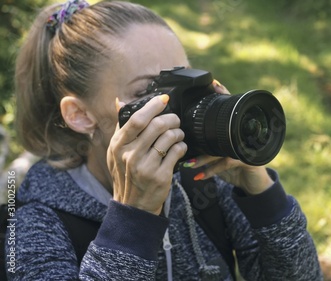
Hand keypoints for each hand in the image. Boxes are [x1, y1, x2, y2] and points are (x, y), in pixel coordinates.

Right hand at [107, 95, 186, 214]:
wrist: (133, 206)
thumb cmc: (126, 174)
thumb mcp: (116, 152)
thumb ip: (121, 126)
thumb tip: (120, 101)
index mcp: (118, 146)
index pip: (136, 120)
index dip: (152, 106)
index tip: (164, 99)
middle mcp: (130, 155)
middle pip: (157, 126)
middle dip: (171, 119)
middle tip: (175, 120)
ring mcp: (145, 166)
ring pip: (169, 137)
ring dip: (178, 132)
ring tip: (178, 135)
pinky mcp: (160, 176)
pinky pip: (177, 151)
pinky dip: (182, 146)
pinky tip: (179, 148)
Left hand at [184, 79, 273, 194]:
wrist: (253, 182)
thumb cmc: (233, 165)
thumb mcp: (220, 152)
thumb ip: (207, 143)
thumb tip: (185, 136)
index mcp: (236, 129)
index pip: (230, 108)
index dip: (224, 95)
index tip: (213, 85)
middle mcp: (242, 135)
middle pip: (223, 127)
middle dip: (204, 130)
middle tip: (184, 132)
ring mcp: (246, 147)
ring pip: (220, 149)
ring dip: (203, 157)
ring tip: (188, 162)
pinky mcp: (248, 160)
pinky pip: (226, 164)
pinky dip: (211, 171)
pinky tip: (198, 176)